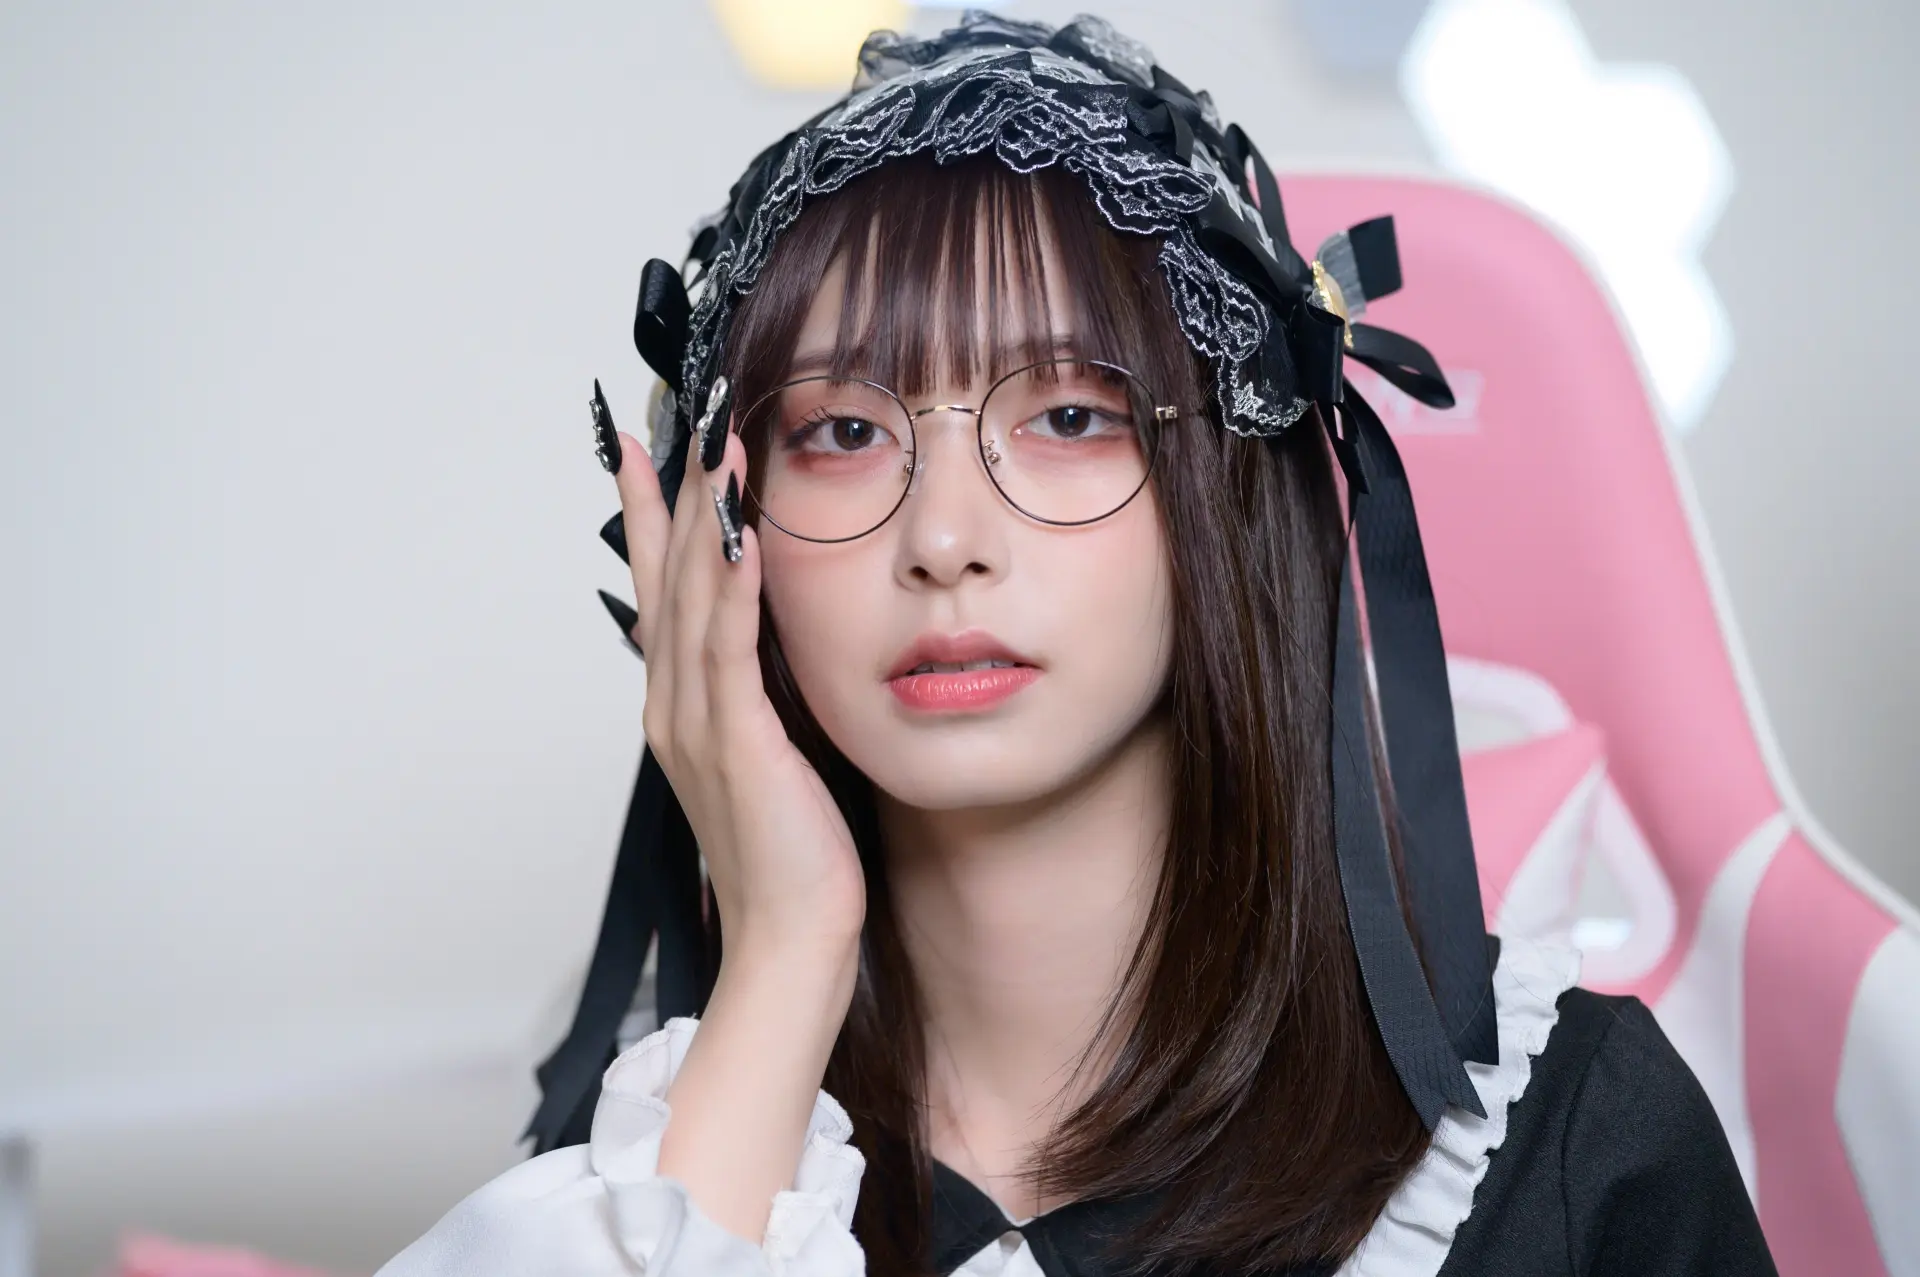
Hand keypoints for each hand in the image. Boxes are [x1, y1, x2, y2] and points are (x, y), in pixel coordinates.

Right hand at [609, 400, 866, 958]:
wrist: (790, 938)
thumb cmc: (790, 854)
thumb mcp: (773, 754)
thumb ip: (760, 695)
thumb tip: (773, 638)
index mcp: (681, 709)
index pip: (662, 593)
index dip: (653, 520)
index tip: (646, 452)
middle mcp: (675, 707)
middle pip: (666, 580)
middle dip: (668, 496)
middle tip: (670, 419)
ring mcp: (699, 725)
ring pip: (694, 601)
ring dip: (703, 521)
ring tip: (709, 448)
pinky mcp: (740, 744)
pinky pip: (732, 652)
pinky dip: (735, 590)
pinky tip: (742, 539)